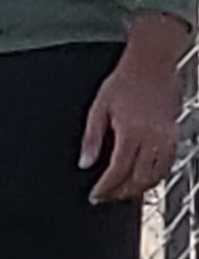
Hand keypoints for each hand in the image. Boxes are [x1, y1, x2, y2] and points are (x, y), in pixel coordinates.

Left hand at [82, 41, 185, 204]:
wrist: (153, 62)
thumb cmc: (126, 79)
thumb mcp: (99, 106)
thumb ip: (91, 138)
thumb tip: (85, 162)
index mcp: (132, 132)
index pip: (118, 172)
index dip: (106, 188)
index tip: (95, 195)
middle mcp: (152, 138)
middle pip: (138, 179)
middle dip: (121, 193)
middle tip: (106, 196)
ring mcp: (166, 137)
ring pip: (156, 176)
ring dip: (139, 189)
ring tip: (122, 190)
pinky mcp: (174, 134)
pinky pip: (168, 164)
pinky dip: (155, 177)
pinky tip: (142, 178)